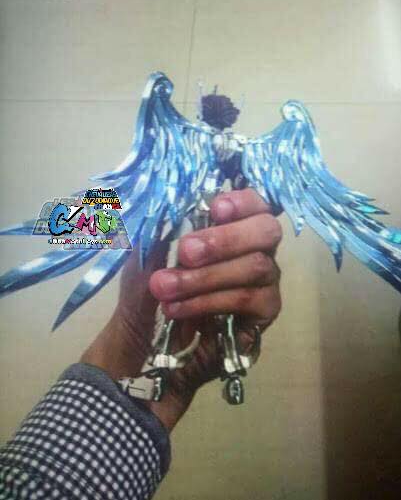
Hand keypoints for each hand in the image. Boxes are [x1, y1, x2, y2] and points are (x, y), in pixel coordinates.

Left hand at [81, 189, 281, 429]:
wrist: (141, 347)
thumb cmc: (146, 291)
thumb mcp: (143, 254)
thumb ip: (160, 223)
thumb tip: (175, 192)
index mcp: (229, 226)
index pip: (255, 201)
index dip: (242, 200)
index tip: (214, 208)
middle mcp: (254, 249)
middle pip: (267, 230)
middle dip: (225, 239)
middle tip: (185, 251)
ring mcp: (263, 282)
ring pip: (257, 267)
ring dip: (206, 276)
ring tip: (164, 288)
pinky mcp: (262, 315)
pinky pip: (249, 300)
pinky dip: (211, 301)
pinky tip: (180, 310)